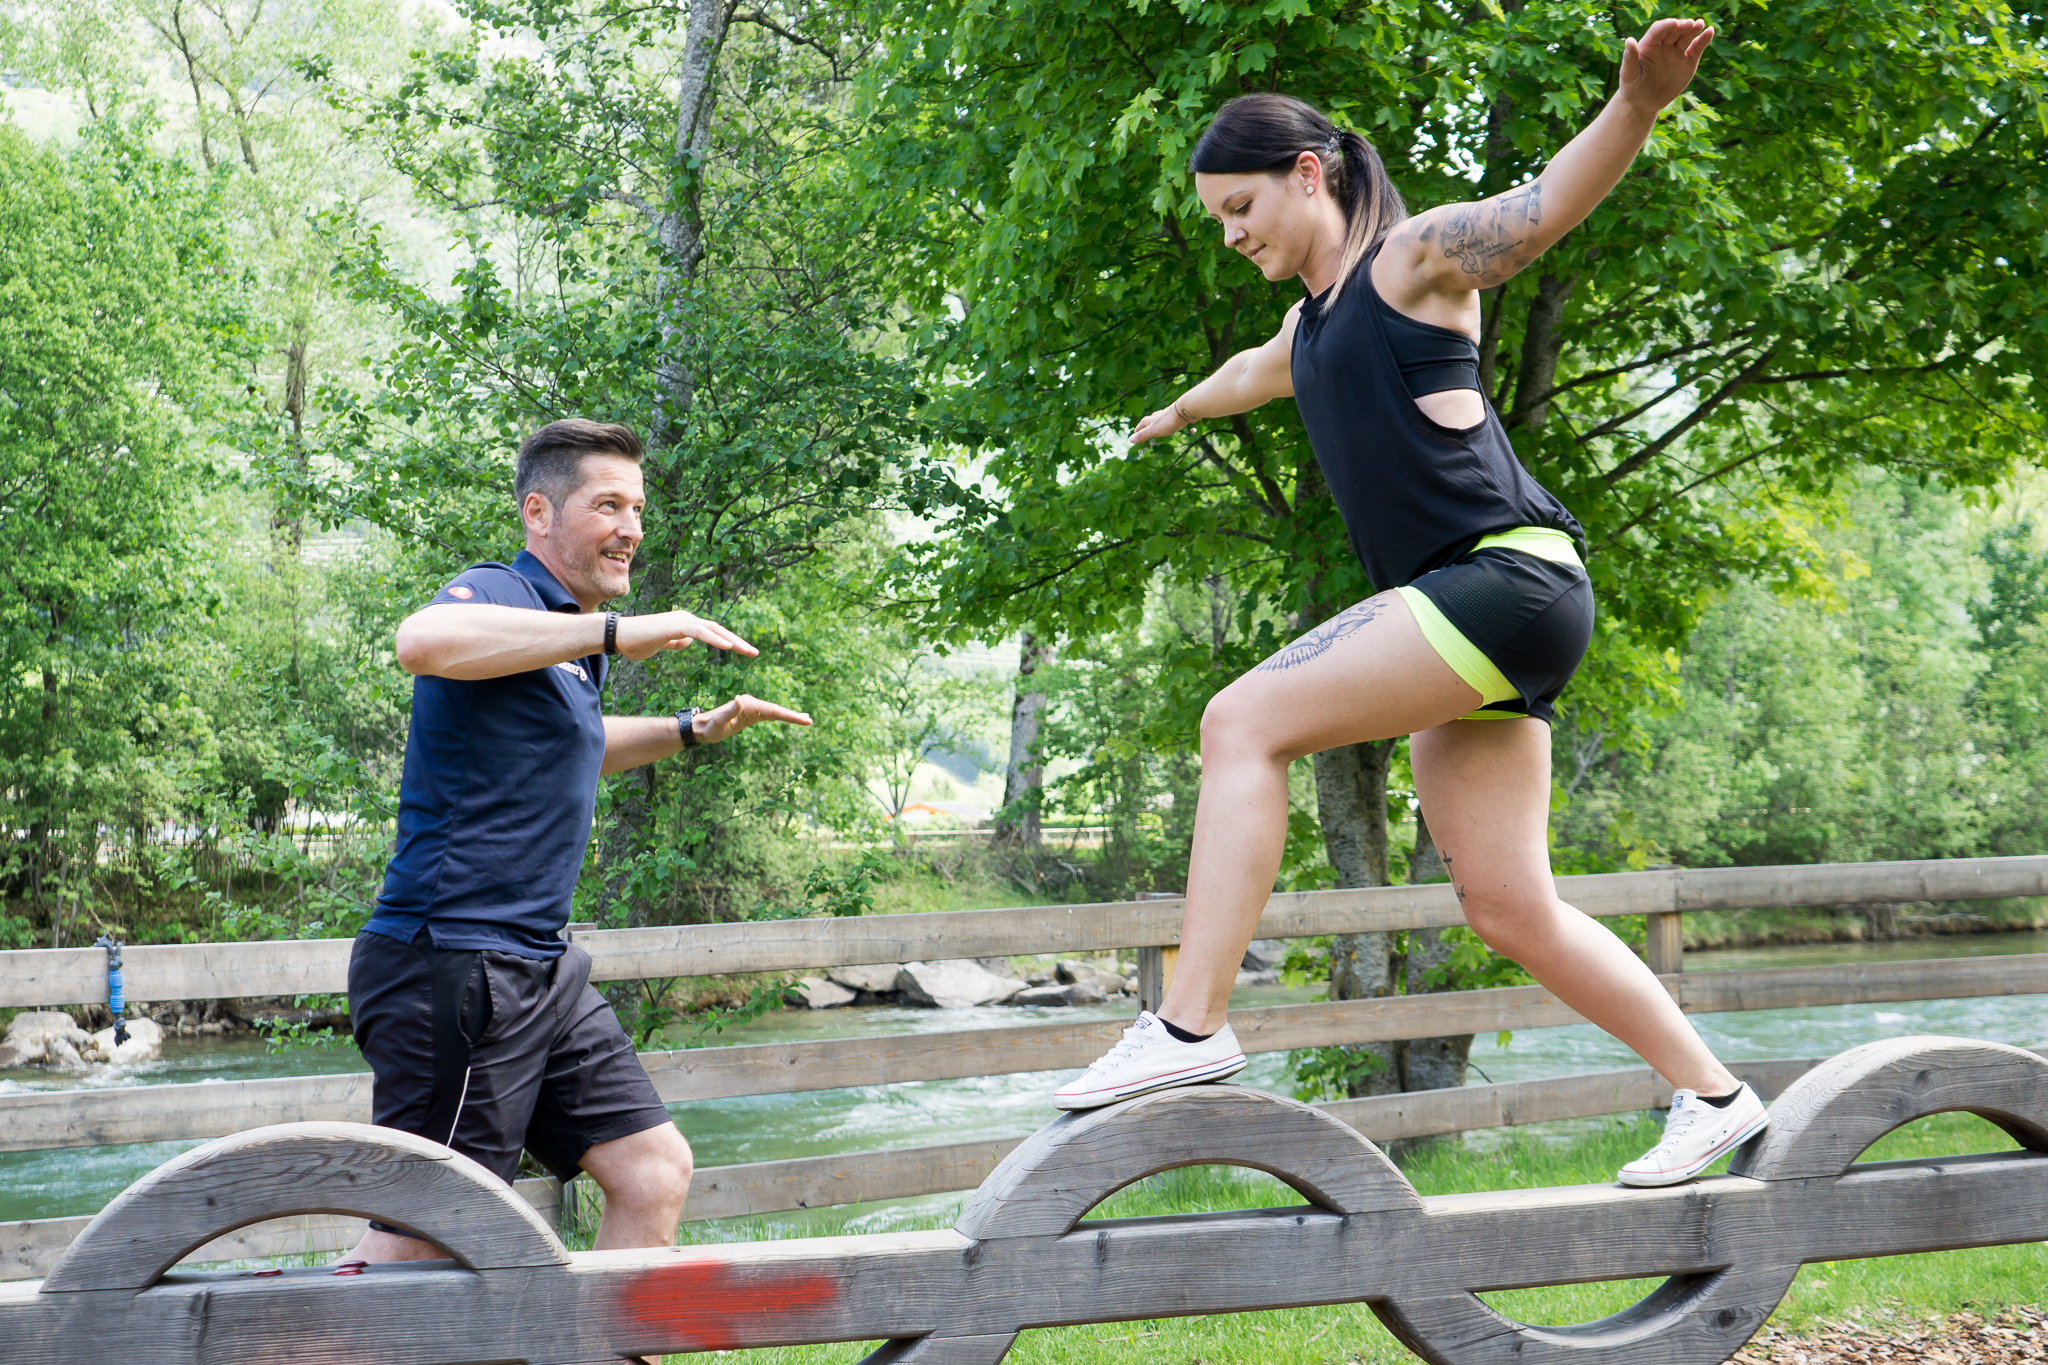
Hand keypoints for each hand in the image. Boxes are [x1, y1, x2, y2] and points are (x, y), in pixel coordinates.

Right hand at [613, 609, 757, 662]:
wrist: (617, 635)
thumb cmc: (636, 642)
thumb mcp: (662, 645)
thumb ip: (676, 642)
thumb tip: (688, 641)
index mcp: (685, 624)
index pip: (713, 633)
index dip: (730, 642)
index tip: (745, 652)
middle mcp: (686, 619)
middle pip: (719, 630)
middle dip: (738, 641)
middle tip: (755, 653)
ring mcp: (681, 620)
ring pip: (713, 629)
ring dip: (733, 640)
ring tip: (749, 651)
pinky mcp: (674, 625)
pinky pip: (699, 631)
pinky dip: (715, 639)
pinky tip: (728, 647)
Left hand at [694, 693, 812, 743]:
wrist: (701, 728)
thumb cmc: (710, 727)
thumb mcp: (719, 722)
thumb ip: (730, 711)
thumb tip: (739, 699)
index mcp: (747, 704)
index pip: (772, 710)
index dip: (789, 715)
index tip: (803, 720)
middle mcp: (751, 704)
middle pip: (776, 710)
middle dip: (793, 715)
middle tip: (809, 721)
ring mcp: (751, 708)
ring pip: (775, 712)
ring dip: (790, 715)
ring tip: (806, 719)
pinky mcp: (750, 715)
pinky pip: (769, 716)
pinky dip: (780, 717)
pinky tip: (789, 718)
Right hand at [1131, 404, 1187, 444]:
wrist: (1184, 410)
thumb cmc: (1168, 421)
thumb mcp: (1154, 430)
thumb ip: (1143, 435)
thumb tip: (1130, 440)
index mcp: (1152, 420)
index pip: (1142, 424)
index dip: (1138, 428)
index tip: (1135, 432)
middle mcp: (1158, 415)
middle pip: (1150, 419)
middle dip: (1146, 424)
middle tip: (1143, 427)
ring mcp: (1168, 414)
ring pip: (1160, 417)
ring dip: (1157, 420)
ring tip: (1156, 422)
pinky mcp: (1177, 414)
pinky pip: (1171, 417)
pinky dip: (1168, 420)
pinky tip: (1171, 421)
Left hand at [1618, 17, 1713, 114]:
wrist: (1644, 103)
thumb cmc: (1632, 88)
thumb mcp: (1628, 75)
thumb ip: (1630, 58)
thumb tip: (1629, 40)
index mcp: (1648, 45)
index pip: (1658, 30)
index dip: (1666, 26)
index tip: (1674, 23)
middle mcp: (1663, 45)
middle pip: (1674, 31)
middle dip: (1681, 26)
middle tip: (1690, 24)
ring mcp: (1676, 52)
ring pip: (1686, 37)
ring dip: (1693, 29)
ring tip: (1700, 24)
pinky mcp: (1687, 61)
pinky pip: (1696, 48)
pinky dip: (1703, 40)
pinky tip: (1710, 31)